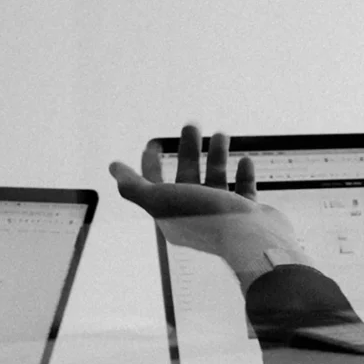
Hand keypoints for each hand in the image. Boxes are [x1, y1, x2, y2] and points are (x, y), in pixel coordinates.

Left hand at [109, 124, 308, 276]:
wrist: (250, 238)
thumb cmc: (205, 218)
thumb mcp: (160, 200)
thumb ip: (134, 186)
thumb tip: (113, 168)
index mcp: (172, 215)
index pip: (154, 186)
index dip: (150, 164)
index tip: (153, 142)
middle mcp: (197, 215)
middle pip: (187, 176)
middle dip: (187, 150)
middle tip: (192, 124)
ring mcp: (224, 216)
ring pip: (216, 180)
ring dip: (217, 156)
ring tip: (221, 134)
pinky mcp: (248, 215)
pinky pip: (244, 191)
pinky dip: (244, 174)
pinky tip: (245, 160)